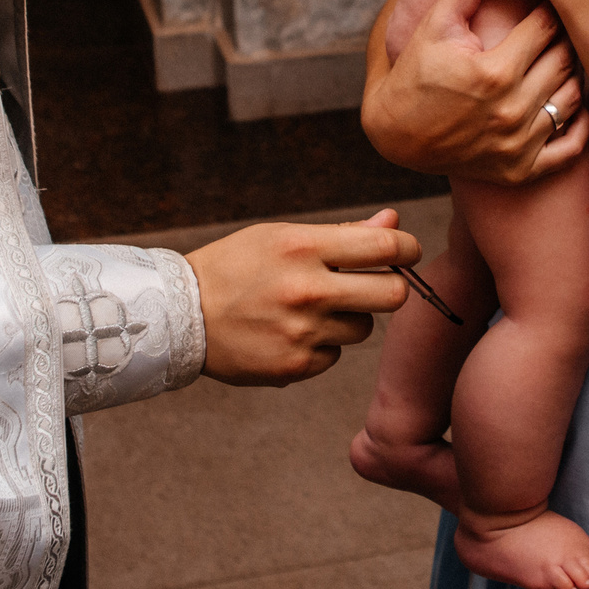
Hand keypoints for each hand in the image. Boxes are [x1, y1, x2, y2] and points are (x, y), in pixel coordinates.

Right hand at [187, 209, 419, 385]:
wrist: (181, 315)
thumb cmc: (238, 266)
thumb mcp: (282, 236)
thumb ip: (343, 234)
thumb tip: (393, 221)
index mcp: (304, 247)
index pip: (385, 246)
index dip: (407, 246)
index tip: (407, 249)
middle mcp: (307, 290)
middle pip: (393, 294)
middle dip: (393, 287)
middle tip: (377, 283)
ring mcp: (302, 332)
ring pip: (363, 328)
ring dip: (349, 318)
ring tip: (310, 308)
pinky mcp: (295, 367)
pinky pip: (334, 355)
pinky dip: (321, 345)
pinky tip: (290, 332)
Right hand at [363, 0, 588, 183]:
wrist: (394, 135)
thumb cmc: (414, 72)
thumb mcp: (434, 23)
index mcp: (493, 71)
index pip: (546, 26)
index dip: (549, 5)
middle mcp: (511, 111)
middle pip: (565, 58)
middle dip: (565, 34)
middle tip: (560, 21)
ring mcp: (518, 145)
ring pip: (573, 96)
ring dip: (572, 72)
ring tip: (559, 55)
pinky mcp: (520, 170)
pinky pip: (572, 146)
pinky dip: (580, 123)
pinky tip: (569, 101)